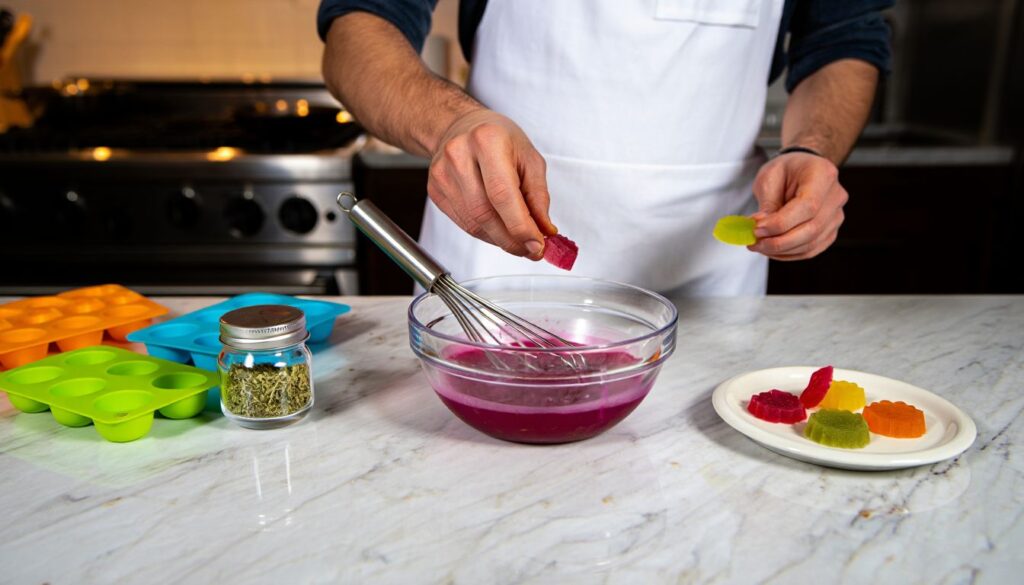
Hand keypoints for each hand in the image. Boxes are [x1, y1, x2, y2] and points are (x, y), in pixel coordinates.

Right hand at [427, 108, 556, 259]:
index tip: (537, 245)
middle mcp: (459, 155)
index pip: (502, 194)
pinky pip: (463, 223)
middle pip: (485, 213)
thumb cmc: (499, 139)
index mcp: (487, 140)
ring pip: (473, 223)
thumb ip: (538, 196)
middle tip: (531, 249)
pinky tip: (498, 229)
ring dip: (499, 240)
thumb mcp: (529, 158)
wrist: (462, 127)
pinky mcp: (435, 190)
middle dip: (511, 239)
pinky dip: (485, 234)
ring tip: (518, 241)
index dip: (520, 226)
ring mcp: (442, 174)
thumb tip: (543, 230)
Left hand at [748, 152, 847, 260]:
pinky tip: (771, 250)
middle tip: (754, 242)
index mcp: (822, 175)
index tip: (757, 229)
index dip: (781, 223)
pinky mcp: (830, 231)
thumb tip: (760, 230)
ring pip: (811, 243)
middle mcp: (835, 196)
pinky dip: (789, 254)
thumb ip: (767, 204)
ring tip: (759, 245)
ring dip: (781, 250)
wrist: (802, 169)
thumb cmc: (786, 169)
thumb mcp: (769, 177)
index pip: (807, 206)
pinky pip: (811, 249)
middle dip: (778, 241)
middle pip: (811, 229)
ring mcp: (836, 216)